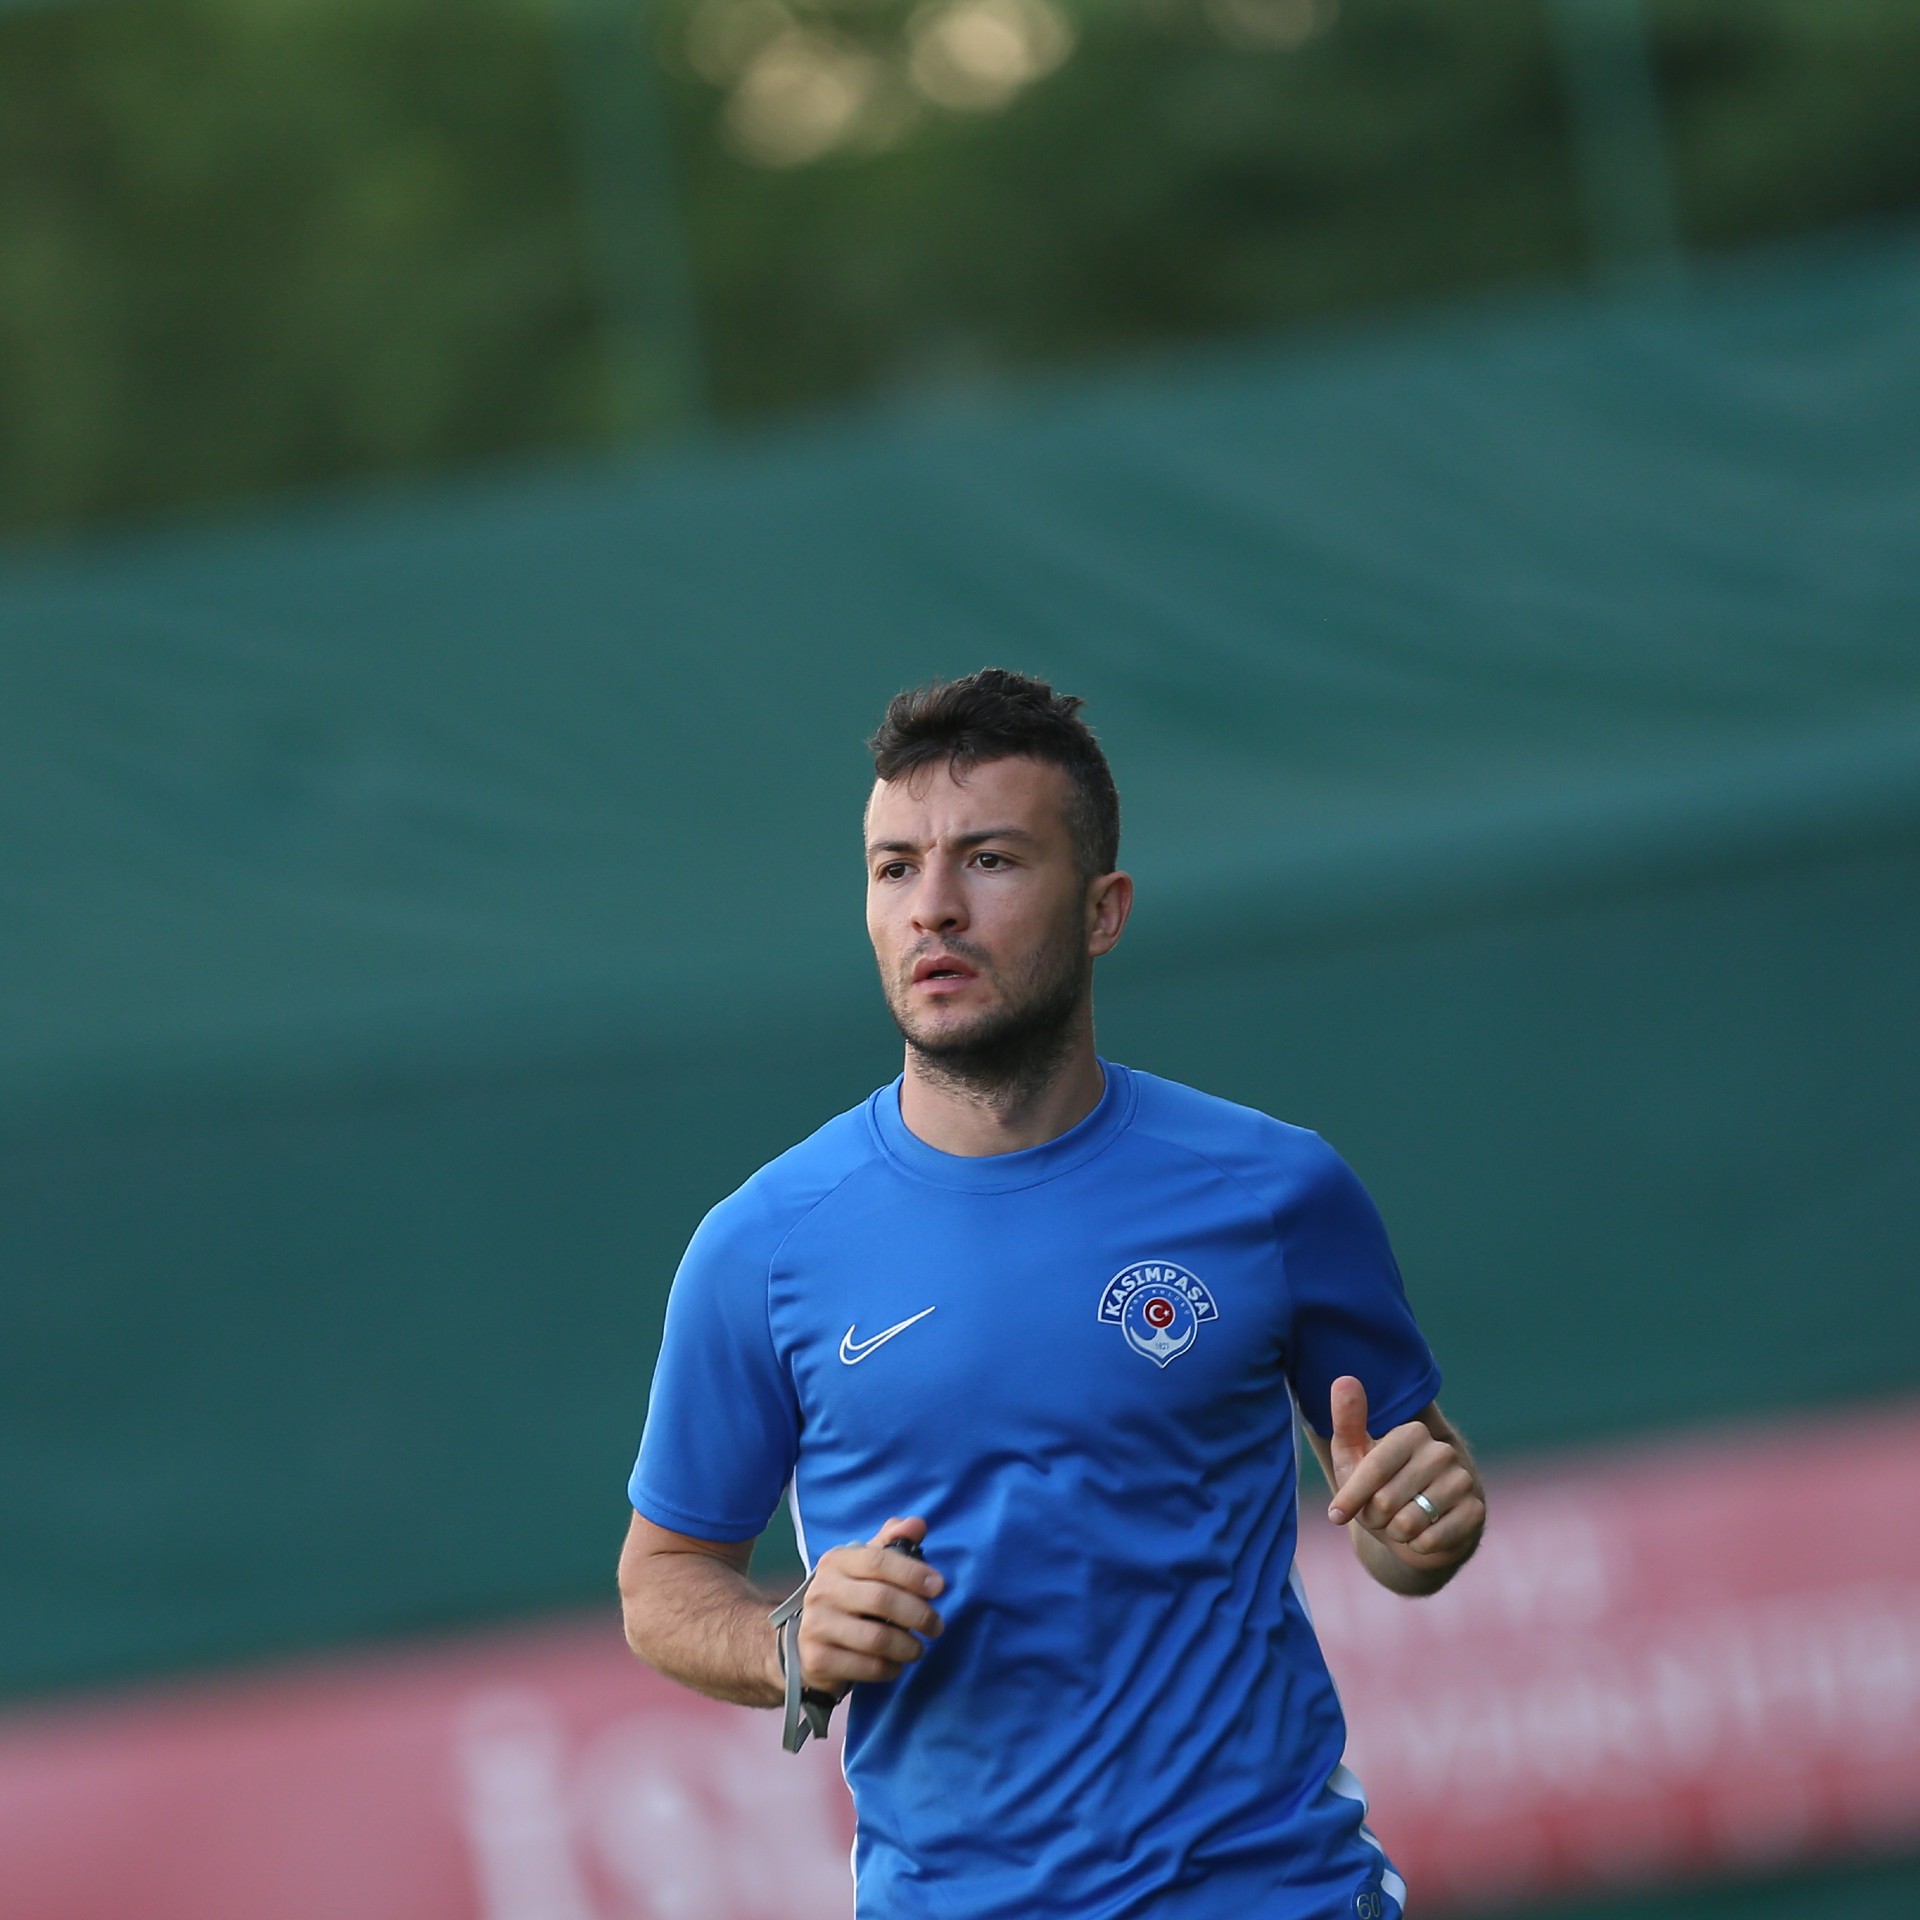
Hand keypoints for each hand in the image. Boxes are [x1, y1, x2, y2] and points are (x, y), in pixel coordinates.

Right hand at [796, 1515, 945, 1692]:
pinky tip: (896, 1665)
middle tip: (937, 1626)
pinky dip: (890, 1668)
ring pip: (877, 1638)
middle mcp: (822, 1590)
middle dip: (919, 1614)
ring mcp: (817, 1626)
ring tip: (919, 1649)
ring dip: (908, 1646)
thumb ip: (893, 1542)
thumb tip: (918, 1524)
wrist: (806, 1644)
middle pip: (882, 1599)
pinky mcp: (818, 1660)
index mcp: (836, 1561)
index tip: (940, 1586)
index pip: (879, 1561)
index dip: (913, 1573)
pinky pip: (867, 1667)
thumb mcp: (866, 1566)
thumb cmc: (848, 1597)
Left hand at [1325, 1377, 1482, 1559]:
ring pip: (1408, 1523)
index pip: (1372, 1469)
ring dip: (1396, 1532)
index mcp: (1412, 1433)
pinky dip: (1419, 1546)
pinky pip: (1431, 1541)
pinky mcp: (1476, 1511)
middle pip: (1386, 1500)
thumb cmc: (1376, 1487)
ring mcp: (1463, 1481)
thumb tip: (1344, 1378)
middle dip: (1375, 1517)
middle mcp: (1442, 1452)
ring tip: (1401, 1521)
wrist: (1414, 1526)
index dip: (1351, 1497)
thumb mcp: (1353, 1456)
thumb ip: (1347, 1420)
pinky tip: (1424, 1534)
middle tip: (1382, 1512)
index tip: (1335, 1515)